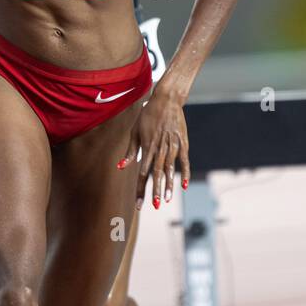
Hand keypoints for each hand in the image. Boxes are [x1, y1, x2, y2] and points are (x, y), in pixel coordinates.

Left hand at [119, 90, 189, 210]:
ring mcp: (173, 145)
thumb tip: (121, 167)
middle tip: (155, 205)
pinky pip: (184, 161)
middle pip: (156, 173)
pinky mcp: (183, 143)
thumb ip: (130, 151)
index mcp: (147, 146)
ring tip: (167, 199)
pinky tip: (183, 186)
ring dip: (168, 185)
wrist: (167, 100)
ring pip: (170, 169)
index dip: (140, 189)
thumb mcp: (135, 131)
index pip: (142, 173)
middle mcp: (160, 148)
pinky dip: (184, 173)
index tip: (138, 203)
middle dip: (155, 190)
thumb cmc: (148, 116)